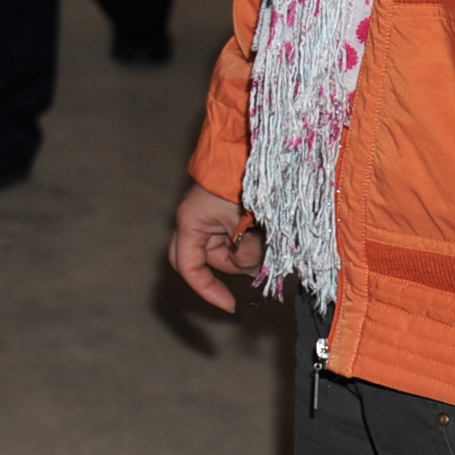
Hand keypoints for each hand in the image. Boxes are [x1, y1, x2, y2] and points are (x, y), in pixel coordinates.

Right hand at [169, 182, 262, 310]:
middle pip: (206, 260)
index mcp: (190, 222)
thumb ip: (245, 255)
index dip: (207, 290)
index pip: (188, 267)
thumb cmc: (243, 184)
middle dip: (231, 266)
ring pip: (225, 250)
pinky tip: (265, 229)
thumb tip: (253, 271)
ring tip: (266, 232)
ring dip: (247, 251)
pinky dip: (251, 240)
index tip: (229, 305)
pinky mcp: (227, 212)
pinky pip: (235, 237)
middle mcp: (196, 220)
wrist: (252, 149)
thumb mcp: (244, 226)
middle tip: (253, 259)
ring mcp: (211, 216)